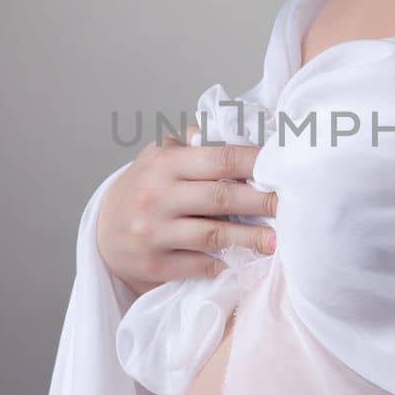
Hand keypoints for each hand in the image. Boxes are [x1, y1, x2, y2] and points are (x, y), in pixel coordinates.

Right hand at [96, 135, 276, 295]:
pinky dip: (224, 264)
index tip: (285, 168)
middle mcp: (157, 196)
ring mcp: (154, 232)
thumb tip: (241, 129)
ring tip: (276, 241)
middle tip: (290, 205)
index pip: (220, 158)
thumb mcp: (160, 157)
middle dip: (262, 202)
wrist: (104, 233)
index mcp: (164, 163)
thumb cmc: (145, 189)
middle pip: (222, 198)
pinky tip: (244, 262)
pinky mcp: (155, 264)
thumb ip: (195, 143)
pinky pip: (199, 265)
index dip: (257, 163)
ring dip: (251, 239)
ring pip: (214, 235)